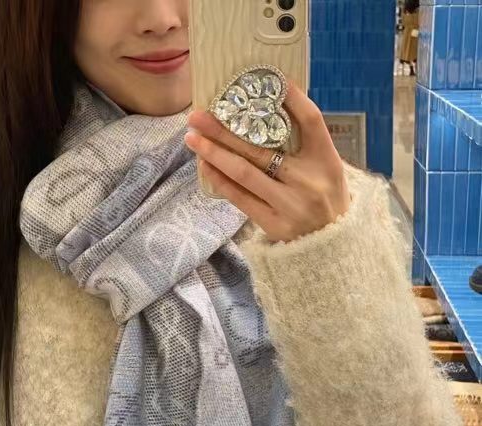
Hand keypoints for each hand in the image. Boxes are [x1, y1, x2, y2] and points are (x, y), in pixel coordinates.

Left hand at [184, 77, 351, 243]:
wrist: (334, 246)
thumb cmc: (326, 200)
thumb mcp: (327, 168)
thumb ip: (303, 144)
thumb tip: (267, 109)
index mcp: (327, 160)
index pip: (311, 120)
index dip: (291, 97)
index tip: (267, 78)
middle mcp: (308, 180)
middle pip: (262, 148)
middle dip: (225, 129)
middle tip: (198, 114)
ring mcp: (290, 205)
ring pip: (245, 173)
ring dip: (214, 153)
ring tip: (192, 138)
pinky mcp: (274, 225)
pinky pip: (241, 198)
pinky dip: (221, 180)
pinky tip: (205, 165)